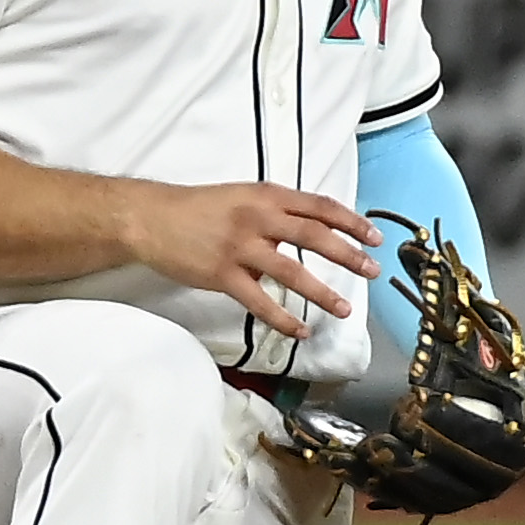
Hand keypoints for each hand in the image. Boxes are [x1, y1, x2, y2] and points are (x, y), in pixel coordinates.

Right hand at [125, 180, 377, 345]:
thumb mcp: (241, 196)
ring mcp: (240, 247)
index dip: (350, 222)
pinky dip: (283, 318)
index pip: (319, 206)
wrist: (151, 218)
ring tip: (344, 309)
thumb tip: (310, 227)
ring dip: (323, 292)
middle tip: (372, 270)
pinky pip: (260, 301)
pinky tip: (300, 329)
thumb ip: (274, 210)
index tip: (373, 237)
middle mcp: (258, 218)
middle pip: (314, 236)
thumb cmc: (197, 208)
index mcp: (266, 195)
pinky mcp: (223, 274)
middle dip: (349, 255)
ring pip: (292, 271)